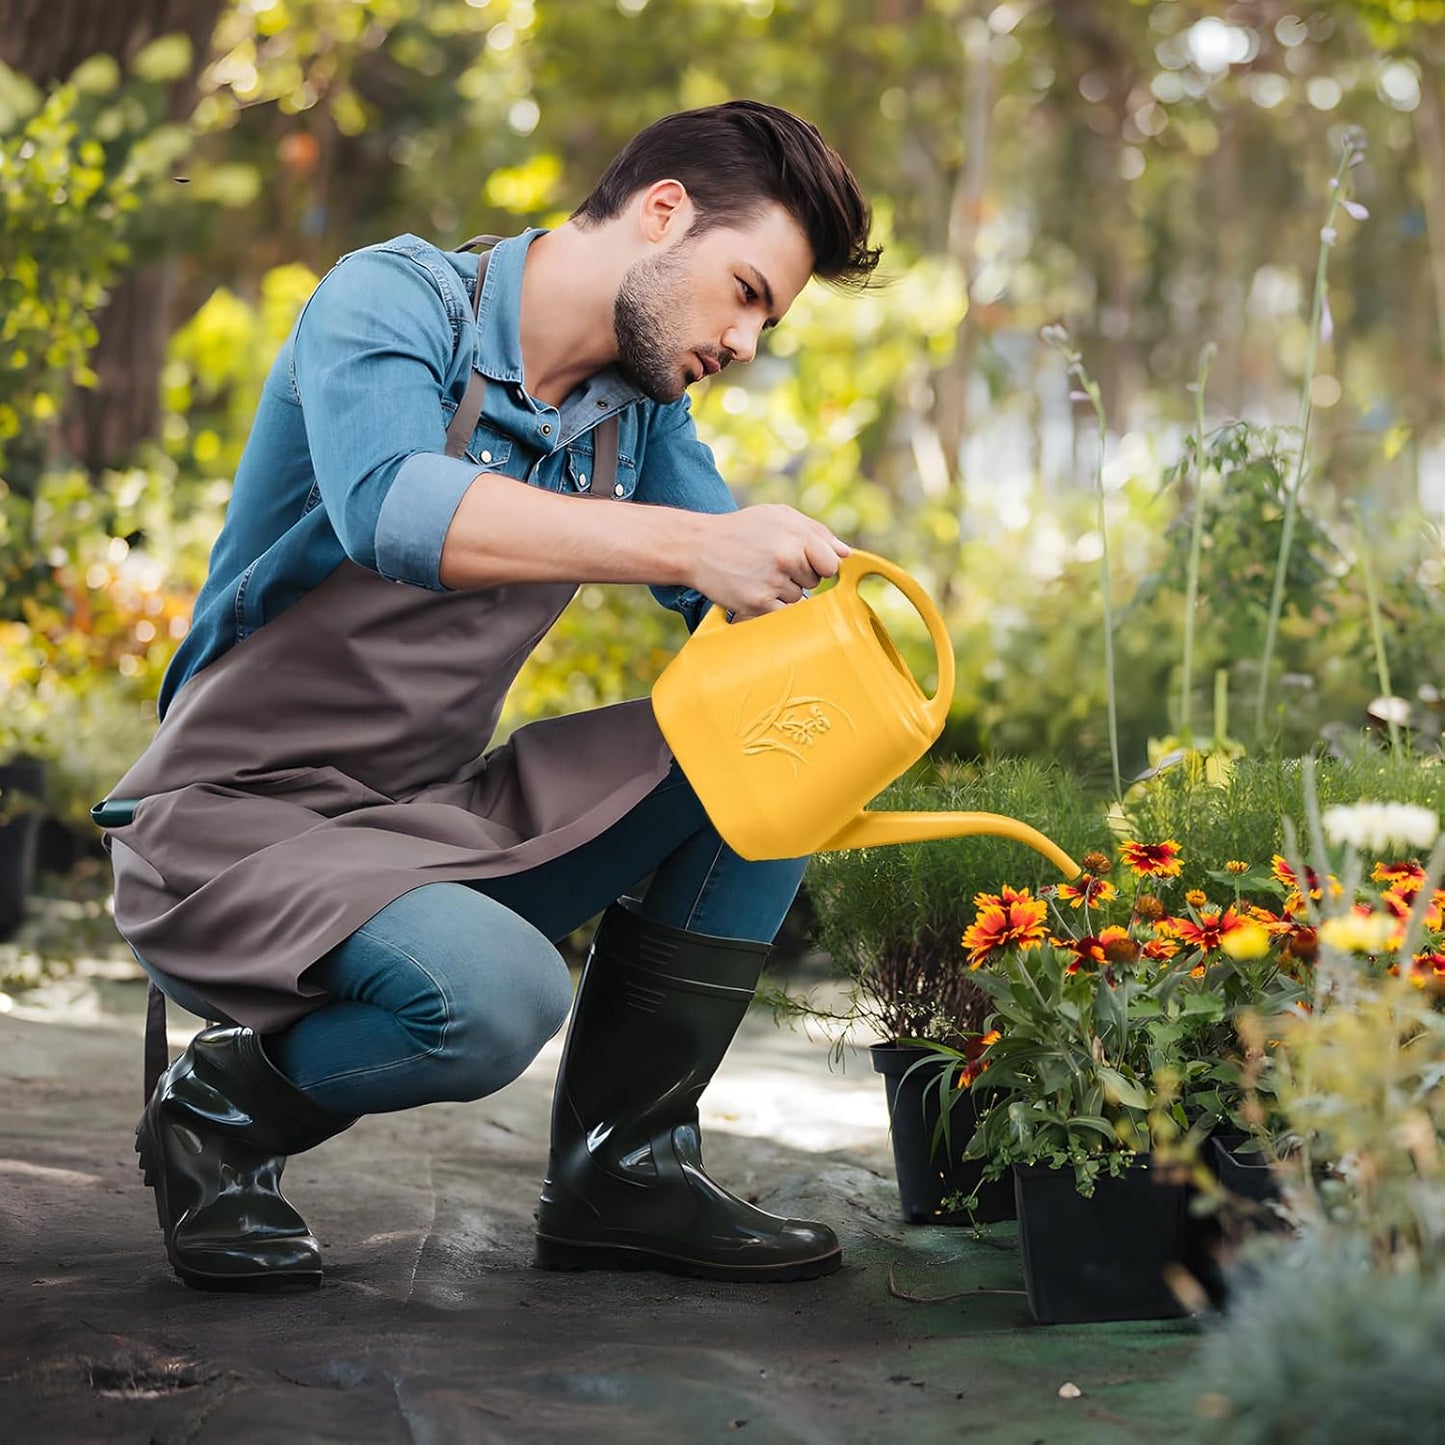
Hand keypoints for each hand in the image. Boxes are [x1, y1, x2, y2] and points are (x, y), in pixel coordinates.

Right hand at [693, 505, 850, 620]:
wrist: (697, 547)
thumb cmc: (741, 530)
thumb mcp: (778, 516)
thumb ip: (816, 532)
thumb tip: (845, 553)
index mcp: (796, 536)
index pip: (831, 563)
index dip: (819, 564)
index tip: (804, 561)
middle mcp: (786, 558)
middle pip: (814, 582)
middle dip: (799, 576)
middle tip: (771, 564)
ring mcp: (773, 583)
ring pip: (798, 598)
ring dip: (783, 592)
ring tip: (759, 575)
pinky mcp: (758, 604)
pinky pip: (783, 613)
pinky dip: (773, 607)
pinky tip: (756, 590)